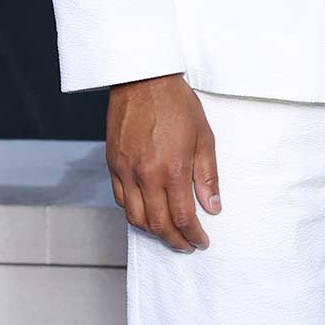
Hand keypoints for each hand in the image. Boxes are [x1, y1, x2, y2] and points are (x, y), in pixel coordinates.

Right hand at [106, 73, 220, 251]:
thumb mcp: (204, 138)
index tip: (201, 241)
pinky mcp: (112, 164)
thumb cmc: (177, 105)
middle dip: (174, 240)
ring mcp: (125, 171)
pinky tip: (147, 211)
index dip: (193, 235)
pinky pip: (120, 199)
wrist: (143, 79)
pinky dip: (134, 212)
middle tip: (186, 245)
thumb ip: (207, 176)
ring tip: (167, 233)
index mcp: (171, 169)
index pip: (182, 217)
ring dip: (152, 231)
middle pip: (157, 224)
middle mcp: (145, 175)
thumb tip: (212, 207)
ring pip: (134, 217)